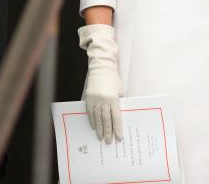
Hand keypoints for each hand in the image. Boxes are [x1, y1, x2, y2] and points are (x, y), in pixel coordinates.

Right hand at [78, 24, 122, 142]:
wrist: (101, 67)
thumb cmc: (113, 78)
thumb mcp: (119, 90)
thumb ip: (118, 102)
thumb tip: (118, 115)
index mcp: (113, 99)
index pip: (116, 118)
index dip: (117, 129)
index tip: (119, 138)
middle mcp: (104, 101)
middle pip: (106, 120)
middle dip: (108, 132)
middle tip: (108, 142)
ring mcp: (95, 100)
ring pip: (97, 118)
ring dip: (99, 129)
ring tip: (100, 138)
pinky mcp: (88, 98)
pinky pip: (89, 113)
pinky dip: (92, 120)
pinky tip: (94, 127)